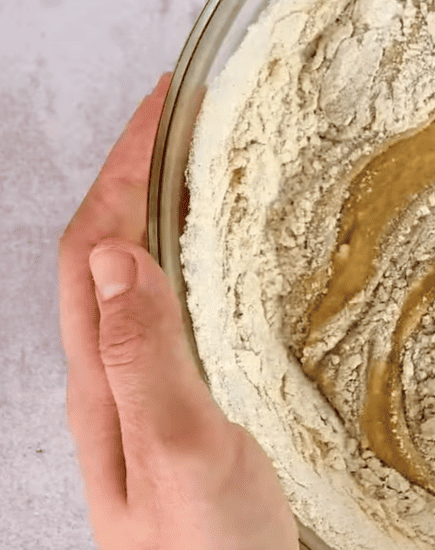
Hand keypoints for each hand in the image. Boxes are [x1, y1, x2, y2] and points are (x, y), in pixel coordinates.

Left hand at [58, 75, 297, 549]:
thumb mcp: (182, 452)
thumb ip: (146, 358)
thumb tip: (122, 255)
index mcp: (103, 379)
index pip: (97, 245)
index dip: (122, 167)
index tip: (165, 102)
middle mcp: (111, 380)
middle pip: (104, 253)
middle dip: (133, 173)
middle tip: (183, 119)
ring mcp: (142, 397)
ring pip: (134, 281)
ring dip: (155, 213)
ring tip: (198, 170)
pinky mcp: (181, 412)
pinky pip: (169, 314)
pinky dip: (185, 264)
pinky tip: (218, 266)